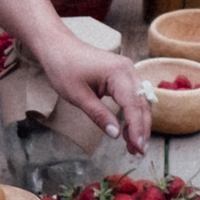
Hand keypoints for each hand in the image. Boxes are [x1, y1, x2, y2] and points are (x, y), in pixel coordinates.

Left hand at [42, 36, 151, 154]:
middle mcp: (128, 70)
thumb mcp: (78, 96)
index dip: (137, 129)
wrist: (58, 46)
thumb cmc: (64, 68)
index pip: (133, 105)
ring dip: (139, 124)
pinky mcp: (123, 75)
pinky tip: (128, 131)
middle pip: (142, 104)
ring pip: (140, 102)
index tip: (138, 148)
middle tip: (138, 152)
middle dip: (141, 129)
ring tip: (133, 147)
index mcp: (119, 73)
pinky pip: (133, 97)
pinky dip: (132, 114)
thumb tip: (115, 134)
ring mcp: (127, 71)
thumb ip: (98, 115)